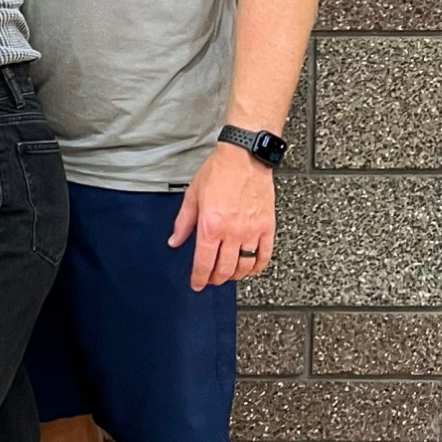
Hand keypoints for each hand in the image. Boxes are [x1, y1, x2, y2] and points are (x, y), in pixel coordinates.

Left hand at [169, 143, 275, 290]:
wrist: (244, 157)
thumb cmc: (219, 172)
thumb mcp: (193, 195)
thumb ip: (183, 222)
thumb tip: (174, 241)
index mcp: (211, 226)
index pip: (203, 262)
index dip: (199, 278)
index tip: (196, 284)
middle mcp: (232, 232)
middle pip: (224, 269)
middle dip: (215, 279)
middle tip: (211, 280)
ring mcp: (252, 231)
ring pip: (244, 265)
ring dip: (235, 275)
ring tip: (228, 275)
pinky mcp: (267, 227)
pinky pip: (264, 255)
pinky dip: (257, 266)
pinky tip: (251, 268)